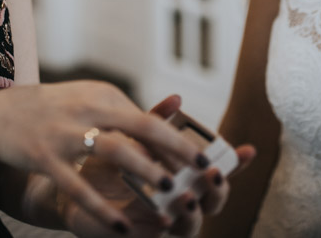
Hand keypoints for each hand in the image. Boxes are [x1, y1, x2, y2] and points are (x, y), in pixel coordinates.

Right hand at [0, 82, 208, 233]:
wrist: (0, 115)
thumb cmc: (55, 111)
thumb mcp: (90, 101)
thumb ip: (126, 111)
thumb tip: (170, 117)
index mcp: (102, 96)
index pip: (148, 120)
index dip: (176, 142)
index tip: (200, 161)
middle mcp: (87, 109)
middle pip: (141, 126)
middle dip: (174, 148)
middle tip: (200, 170)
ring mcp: (65, 133)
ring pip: (114, 151)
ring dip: (145, 173)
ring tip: (169, 196)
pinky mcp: (44, 157)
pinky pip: (77, 186)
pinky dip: (101, 208)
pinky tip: (121, 228)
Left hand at [60, 95, 256, 236]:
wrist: (72, 189)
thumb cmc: (108, 163)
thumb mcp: (131, 138)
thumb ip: (153, 122)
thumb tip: (177, 97)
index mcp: (182, 177)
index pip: (215, 171)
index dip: (235, 163)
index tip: (248, 149)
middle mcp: (178, 202)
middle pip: (213, 203)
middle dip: (218, 190)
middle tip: (212, 174)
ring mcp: (162, 222)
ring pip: (191, 226)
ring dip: (193, 212)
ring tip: (186, 196)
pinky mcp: (140, 235)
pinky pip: (157, 237)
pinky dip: (163, 227)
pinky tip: (161, 216)